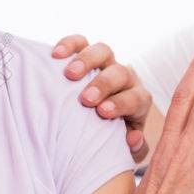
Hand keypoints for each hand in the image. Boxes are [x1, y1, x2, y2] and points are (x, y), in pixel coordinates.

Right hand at [52, 34, 151, 161]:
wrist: (98, 122)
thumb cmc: (111, 138)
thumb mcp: (125, 150)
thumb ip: (134, 149)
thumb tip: (133, 138)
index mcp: (138, 101)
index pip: (136, 98)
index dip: (121, 103)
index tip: (103, 112)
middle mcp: (126, 78)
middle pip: (120, 72)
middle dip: (103, 84)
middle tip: (85, 99)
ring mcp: (106, 63)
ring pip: (103, 51)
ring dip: (87, 61)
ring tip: (69, 74)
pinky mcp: (86, 54)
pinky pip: (80, 42)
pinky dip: (69, 45)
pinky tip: (55, 55)